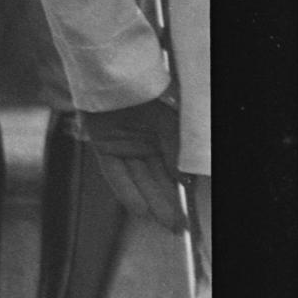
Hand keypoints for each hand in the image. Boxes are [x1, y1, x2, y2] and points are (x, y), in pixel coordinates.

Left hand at [76, 89, 186, 225]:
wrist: (114, 70)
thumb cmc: (149, 91)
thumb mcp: (171, 123)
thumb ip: (176, 152)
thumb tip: (185, 182)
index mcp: (166, 132)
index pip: (177, 168)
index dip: (185, 191)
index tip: (193, 213)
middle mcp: (146, 140)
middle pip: (159, 178)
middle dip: (171, 204)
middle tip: (182, 228)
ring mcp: (125, 143)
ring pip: (141, 179)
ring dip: (154, 202)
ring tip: (169, 224)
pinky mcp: (103, 144)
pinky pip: (115, 173)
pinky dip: (127, 192)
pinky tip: (141, 212)